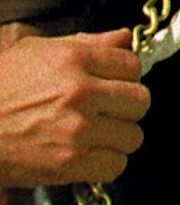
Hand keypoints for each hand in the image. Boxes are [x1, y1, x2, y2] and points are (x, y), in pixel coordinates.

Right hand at [0, 29, 149, 186]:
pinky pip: (115, 166)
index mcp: (76, 59)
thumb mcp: (38, 49)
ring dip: (119, 137)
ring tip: (98, 134)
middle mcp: (82, 93)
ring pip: (133, 136)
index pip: (133, 65)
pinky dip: (107, 163)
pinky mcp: (68, 165)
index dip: (125, 76)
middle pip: (140, 101)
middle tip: (108, 110)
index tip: (114, 84)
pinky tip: (90, 155)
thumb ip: (88, 42)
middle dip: (127, 106)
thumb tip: (125, 39)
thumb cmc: (0, 85)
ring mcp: (77, 130)